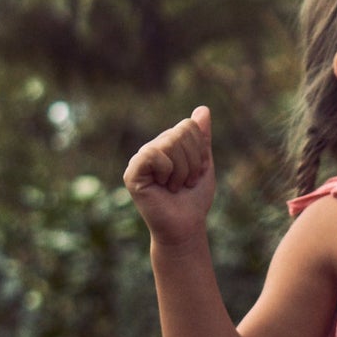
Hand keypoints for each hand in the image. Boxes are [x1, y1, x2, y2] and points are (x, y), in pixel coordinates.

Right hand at [123, 105, 215, 245]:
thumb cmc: (194, 199)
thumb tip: (203, 109)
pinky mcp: (132, 173)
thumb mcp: (203, 164)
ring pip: (170, 142)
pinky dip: (167, 171)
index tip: (196, 173)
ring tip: (175, 187)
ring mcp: (140, 160)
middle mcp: (151, 148)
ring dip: (183, 171)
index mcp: (167, 145)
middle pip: (180, 132)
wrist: (185, 227)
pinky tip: (163, 186)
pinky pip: (153, 154)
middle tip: (186, 183)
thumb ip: (201, 138)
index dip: (199, 151)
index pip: (188, 126)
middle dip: (193, 161)